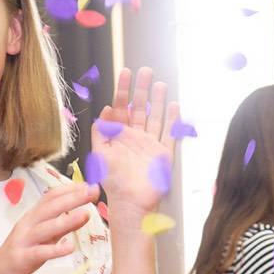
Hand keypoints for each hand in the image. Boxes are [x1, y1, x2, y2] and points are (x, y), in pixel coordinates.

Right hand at [0, 181, 98, 273]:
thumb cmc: (23, 253)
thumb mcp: (45, 238)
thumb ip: (62, 227)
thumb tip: (84, 214)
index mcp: (33, 217)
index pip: (51, 197)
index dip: (70, 190)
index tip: (89, 185)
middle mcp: (27, 224)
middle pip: (49, 208)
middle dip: (72, 199)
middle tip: (92, 192)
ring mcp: (23, 241)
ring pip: (45, 228)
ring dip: (66, 220)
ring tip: (85, 215)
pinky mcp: (21, 258)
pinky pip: (39, 252)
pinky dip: (55, 250)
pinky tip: (69, 248)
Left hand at [92, 67, 178, 215]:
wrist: (130, 202)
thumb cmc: (112, 181)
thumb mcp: (99, 154)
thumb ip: (100, 132)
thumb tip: (104, 109)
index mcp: (119, 136)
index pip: (120, 107)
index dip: (122, 90)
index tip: (125, 71)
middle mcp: (135, 137)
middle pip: (140, 108)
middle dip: (142, 89)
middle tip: (146, 70)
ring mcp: (150, 145)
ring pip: (155, 117)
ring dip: (158, 100)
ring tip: (161, 83)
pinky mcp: (163, 154)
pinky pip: (169, 134)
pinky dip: (172, 120)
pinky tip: (174, 106)